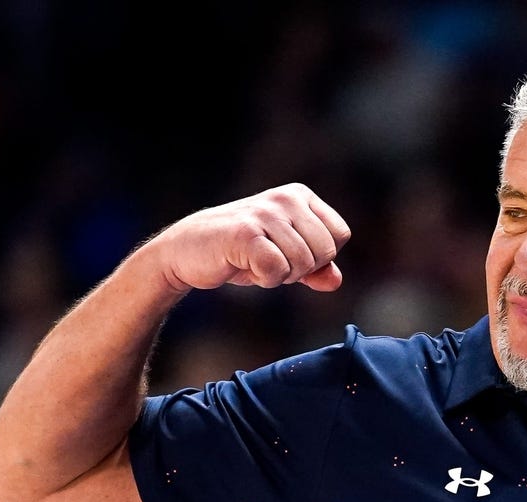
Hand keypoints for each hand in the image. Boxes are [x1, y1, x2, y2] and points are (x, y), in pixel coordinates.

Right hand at [148, 183, 350, 292]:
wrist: (186, 251)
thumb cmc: (240, 252)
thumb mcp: (284, 257)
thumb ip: (314, 268)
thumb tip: (335, 281)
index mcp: (300, 195)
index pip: (340, 235)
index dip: (319, 257)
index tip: (290, 254)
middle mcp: (286, 198)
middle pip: (325, 251)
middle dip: (301, 269)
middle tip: (270, 261)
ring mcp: (265, 213)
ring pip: (302, 263)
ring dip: (280, 275)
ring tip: (255, 261)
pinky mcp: (246, 233)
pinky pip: (277, 270)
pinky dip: (264, 279)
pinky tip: (244, 265)